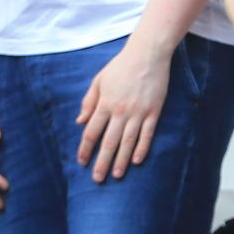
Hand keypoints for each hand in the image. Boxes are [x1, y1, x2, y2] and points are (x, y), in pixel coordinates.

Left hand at [75, 43, 170, 181]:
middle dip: (102, 162)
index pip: (91, 132)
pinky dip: (142, 148)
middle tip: (98, 179)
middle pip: (109, 142)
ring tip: (117, 175)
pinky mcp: (154, 112)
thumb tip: (80, 122)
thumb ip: (89, 101)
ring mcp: (138, 112)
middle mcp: (120, 111)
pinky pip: (147, 134)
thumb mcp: (99, 80)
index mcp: (105, 103)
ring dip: (121, 160)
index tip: (82, 162)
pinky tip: (137, 161)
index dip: (85, 149)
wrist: (147, 54)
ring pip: (127, 142)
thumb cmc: (121, 66)